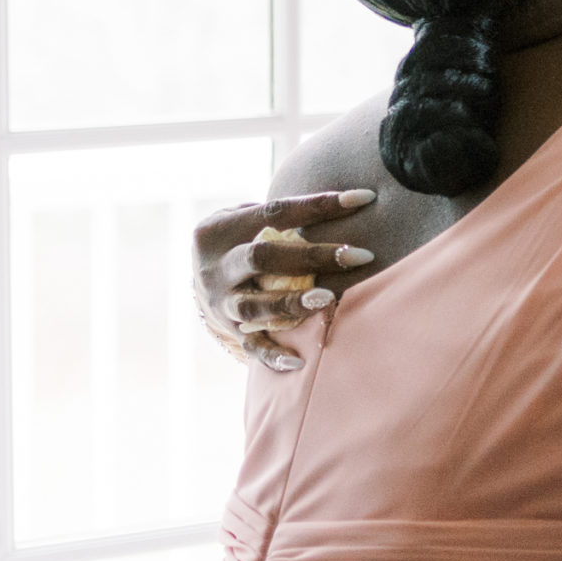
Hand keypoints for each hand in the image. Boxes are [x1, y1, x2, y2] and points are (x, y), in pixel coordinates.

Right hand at [192, 190, 377, 371]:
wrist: (198, 273)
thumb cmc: (240, 236)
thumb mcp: (244, 216)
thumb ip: (278, 213)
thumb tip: (344, 200)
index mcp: (219, 230)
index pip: (275, 212)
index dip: (319, 205)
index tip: (363, 198)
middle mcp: (215, 267)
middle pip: (262, 258)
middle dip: (312, 256)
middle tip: (359, 255)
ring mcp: (219, 302)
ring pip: (254, 306)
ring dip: (292, 302)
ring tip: (328, 298)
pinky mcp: (229, 330)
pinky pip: (251, 346)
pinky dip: (273, 356)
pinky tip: (300, 362)